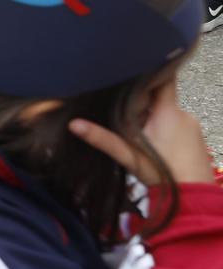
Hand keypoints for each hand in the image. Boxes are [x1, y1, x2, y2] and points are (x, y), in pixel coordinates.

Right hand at [69, 77, 213, 184]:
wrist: (194, 196)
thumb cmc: (162, 173)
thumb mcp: (128, 155)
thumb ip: (101, 138)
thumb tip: (73, 124)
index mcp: (168, 111)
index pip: (163, 78)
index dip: (148, 71)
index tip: (131, 71)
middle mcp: (183, 113)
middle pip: (161, 95)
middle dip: (144, 101)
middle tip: (126, 111)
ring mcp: (192, 124)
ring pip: (168, 110)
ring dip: (154, 115)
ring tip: (139, 131)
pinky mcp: (196, 136)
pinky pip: (177, 122)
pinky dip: (164, 126)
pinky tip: (154, 141)